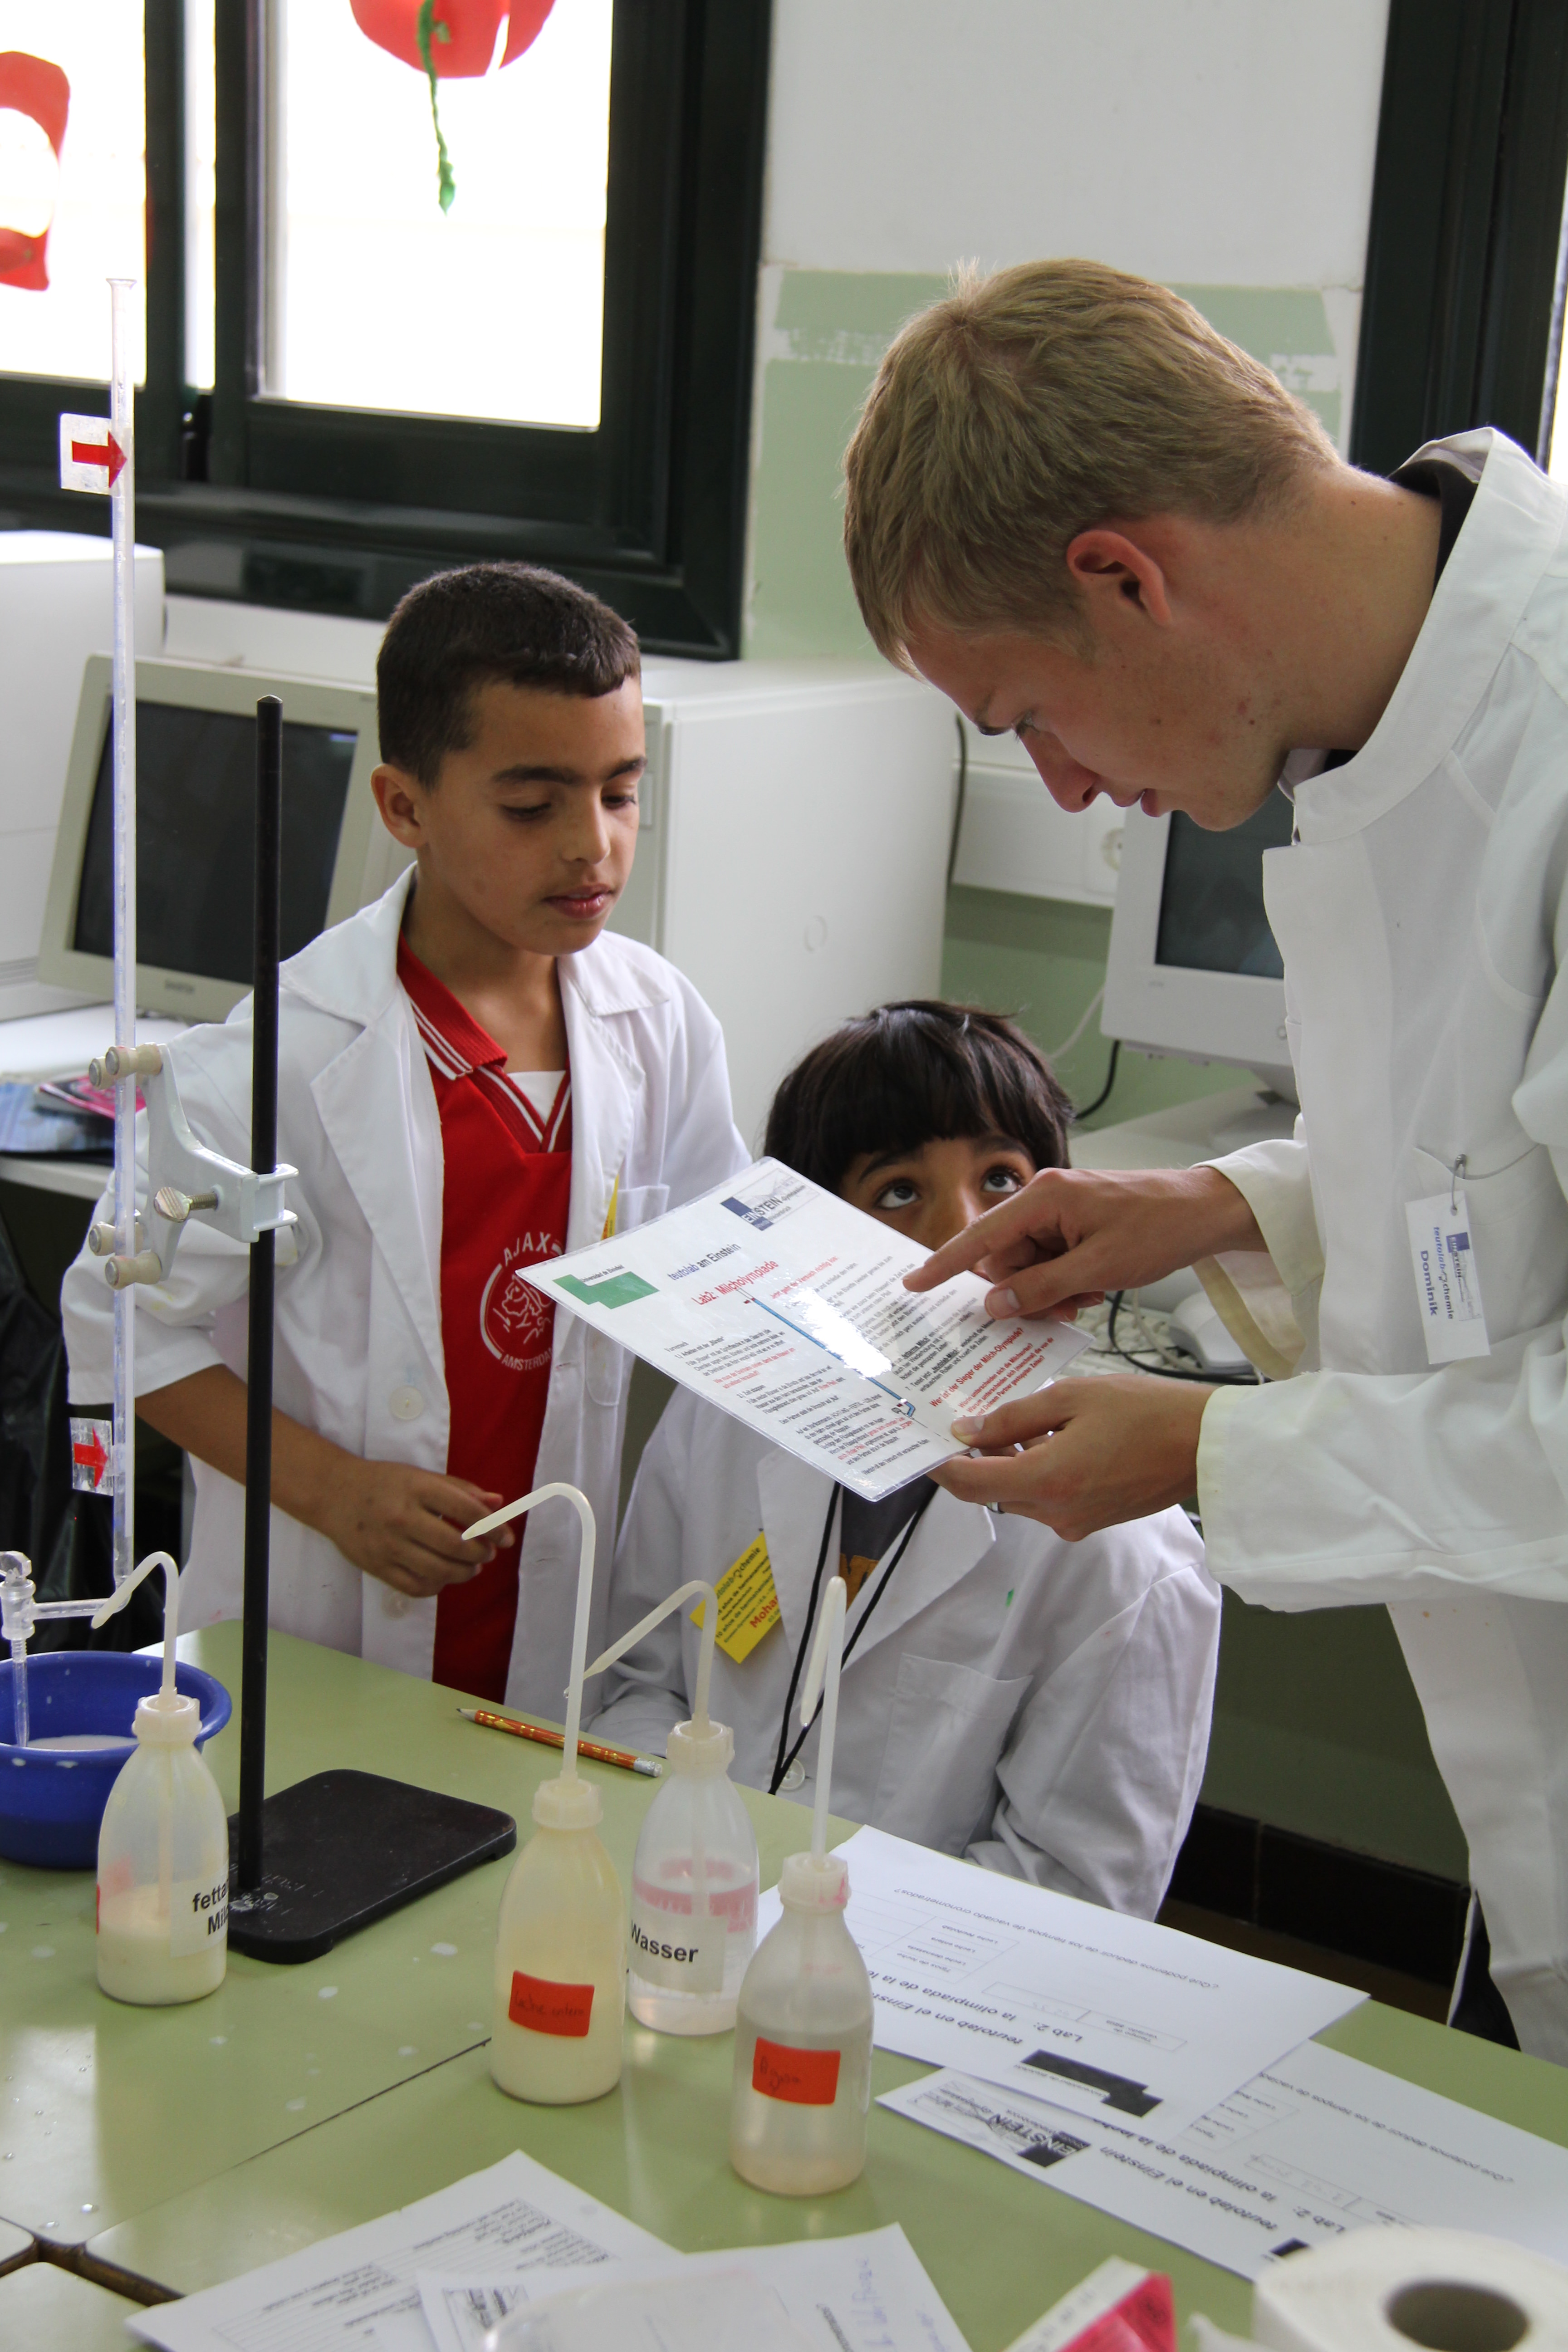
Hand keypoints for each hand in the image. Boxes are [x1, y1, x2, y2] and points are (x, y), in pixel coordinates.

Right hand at [314, 1460, 513, 1599]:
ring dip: (464, 1572)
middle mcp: (402, 1518)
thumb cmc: (385, 1483)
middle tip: (488, 1553)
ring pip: (438, 1570)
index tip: (507, 1538)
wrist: (334, 1494)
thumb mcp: (422, 1477)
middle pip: (455, 1545)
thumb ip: (462, 1490)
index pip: (466, 1510)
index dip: (493, 1527)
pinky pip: (415, 1586)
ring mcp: (388, 1545)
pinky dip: (436, 1586)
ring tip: (472, 1567)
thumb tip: (498, 1503)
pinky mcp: (377, 1566)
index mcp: (417, 1489)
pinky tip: (444, 1577)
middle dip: (481, 1553)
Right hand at [902, 1164, 1263, 1319]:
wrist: (1206, 1212)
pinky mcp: (1075, 1225)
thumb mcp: (1098, 1268)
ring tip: (1090, 1294)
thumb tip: (996, 1304)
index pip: (981, 1237)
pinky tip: (1095, 1287)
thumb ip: (1043, 1287)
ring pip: (1029, 1268)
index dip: (944, 1264)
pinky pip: (1051, 1263)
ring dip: (1052, 1291)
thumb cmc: (1159, 1227)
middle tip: (1064, 1307)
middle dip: (1027, 1291)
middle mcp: (1045, 1200)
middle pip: (1006, 1260)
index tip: (914, 1285)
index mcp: (1044, 1198)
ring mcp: (1061, 1212)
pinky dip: (1067, 1282)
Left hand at [935, 1375, 1210, 1539]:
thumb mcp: (1073, 1398)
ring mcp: (1075, 1521)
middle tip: (962, 1417)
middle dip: (973, 1458)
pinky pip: (1046, 1498)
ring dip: (1004, 1462)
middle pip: (991, 1490)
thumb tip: (968, 1430)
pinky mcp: (1092, 1520)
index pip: (970, 1484)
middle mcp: (1056, 1512)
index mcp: (1048, 1481)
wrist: (1205, 1444)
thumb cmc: (1147, 1412)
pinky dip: (1034, 1471)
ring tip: (1006, 1418)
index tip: (924, 1441)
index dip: (940, 1465)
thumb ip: (1014, 1417)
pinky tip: (1044, 1436)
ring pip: (1017, 1494)